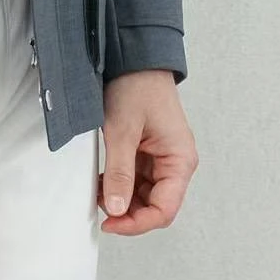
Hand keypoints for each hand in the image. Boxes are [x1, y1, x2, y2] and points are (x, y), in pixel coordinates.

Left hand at [98, 69, 197, 235]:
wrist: (134, 56)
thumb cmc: (137, 85)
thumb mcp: (123, 130)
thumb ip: (120, 172)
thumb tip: (116, 209)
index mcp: (180, 160)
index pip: (164, 210)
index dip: (137, 223)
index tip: (110, 223)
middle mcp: (175, 162)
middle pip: (155, 205)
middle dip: (128, 211)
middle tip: (100, 208)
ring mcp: (161, 157)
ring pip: (144, 194)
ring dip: (122, 197)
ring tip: (99, 190)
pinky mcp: (148, 151)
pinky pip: (136, 178)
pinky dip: (119, 183)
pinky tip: (103, 180)